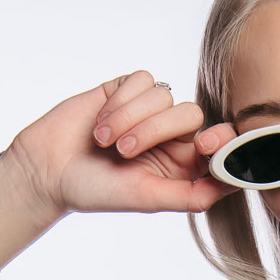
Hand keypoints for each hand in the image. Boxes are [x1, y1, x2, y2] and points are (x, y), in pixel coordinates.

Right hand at [0, 71, 239, 266]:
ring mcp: (149, 110)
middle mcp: (171, 136)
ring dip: (131, 119)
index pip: (218, 146)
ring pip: (164, 97)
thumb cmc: (96, 190)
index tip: (207, 144)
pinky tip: (100, 122)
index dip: (220, 140)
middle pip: (190, 115)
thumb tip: (231, 185)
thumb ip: (190, 194)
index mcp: (182, 166)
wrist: (48, 168)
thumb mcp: (146, 198)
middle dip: (156, 131)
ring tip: (105, 142)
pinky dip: (122, 102)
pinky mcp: (127, 89)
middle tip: (125, 152)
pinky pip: (143, 80)